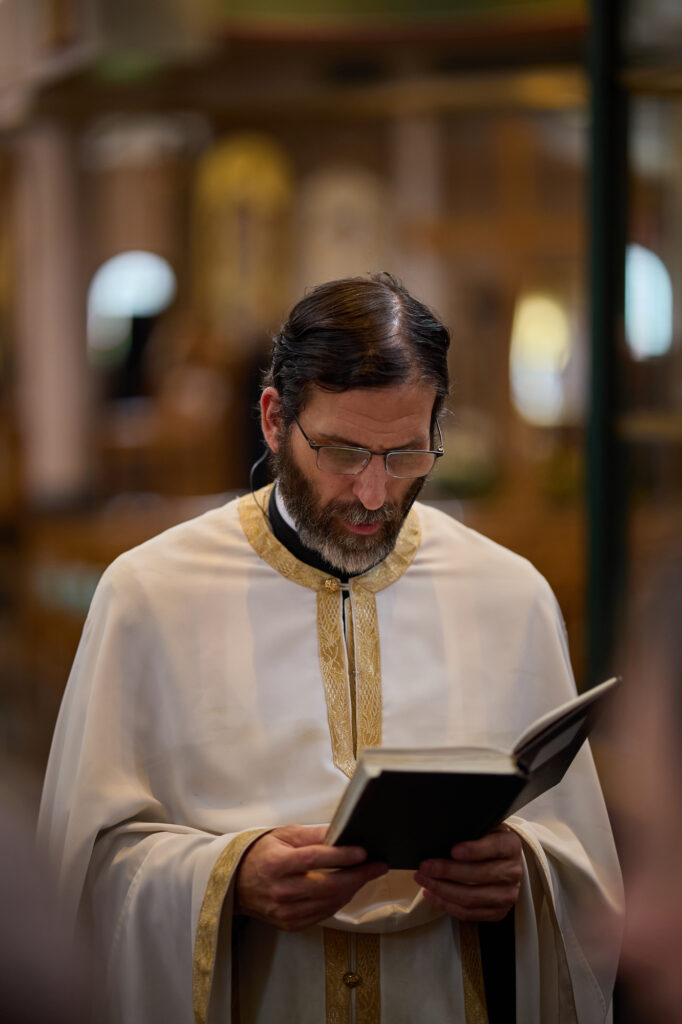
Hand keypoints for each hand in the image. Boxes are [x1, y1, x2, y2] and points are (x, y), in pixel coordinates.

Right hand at [235, 824, 387, 931]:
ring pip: (328, 903)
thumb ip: (312, 834)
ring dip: (352, 889)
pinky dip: (338, 902)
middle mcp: (280, 890)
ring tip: (366, 875)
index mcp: (276, 863)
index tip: (364, 852)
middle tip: (378, 866)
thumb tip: (341, 831)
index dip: (342, 856)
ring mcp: (284, 911)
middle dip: (358, 876)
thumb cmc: (262, 854)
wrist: (236, 884)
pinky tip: (347, 889)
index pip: (315, 859)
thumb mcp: (283, 835)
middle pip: (327, 885)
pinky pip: (322, 915)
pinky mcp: (289, 924)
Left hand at [414, 826, 522, 921]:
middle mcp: (513, 872)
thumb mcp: (484, 828)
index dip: (474, 850)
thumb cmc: (487, 841)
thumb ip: (470, 831)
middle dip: (448, 871)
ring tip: (423, 880)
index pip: (494, 847)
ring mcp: (507, 895)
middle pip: (479, 875)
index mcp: (511, 846)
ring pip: (472, 898)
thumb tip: (442, 835)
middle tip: (426, 866)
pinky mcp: (498, 912)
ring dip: (443, 890)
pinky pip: (469, 913)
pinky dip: (446, 905)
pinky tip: (431, 894)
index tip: (453, 850)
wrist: (504, 862)